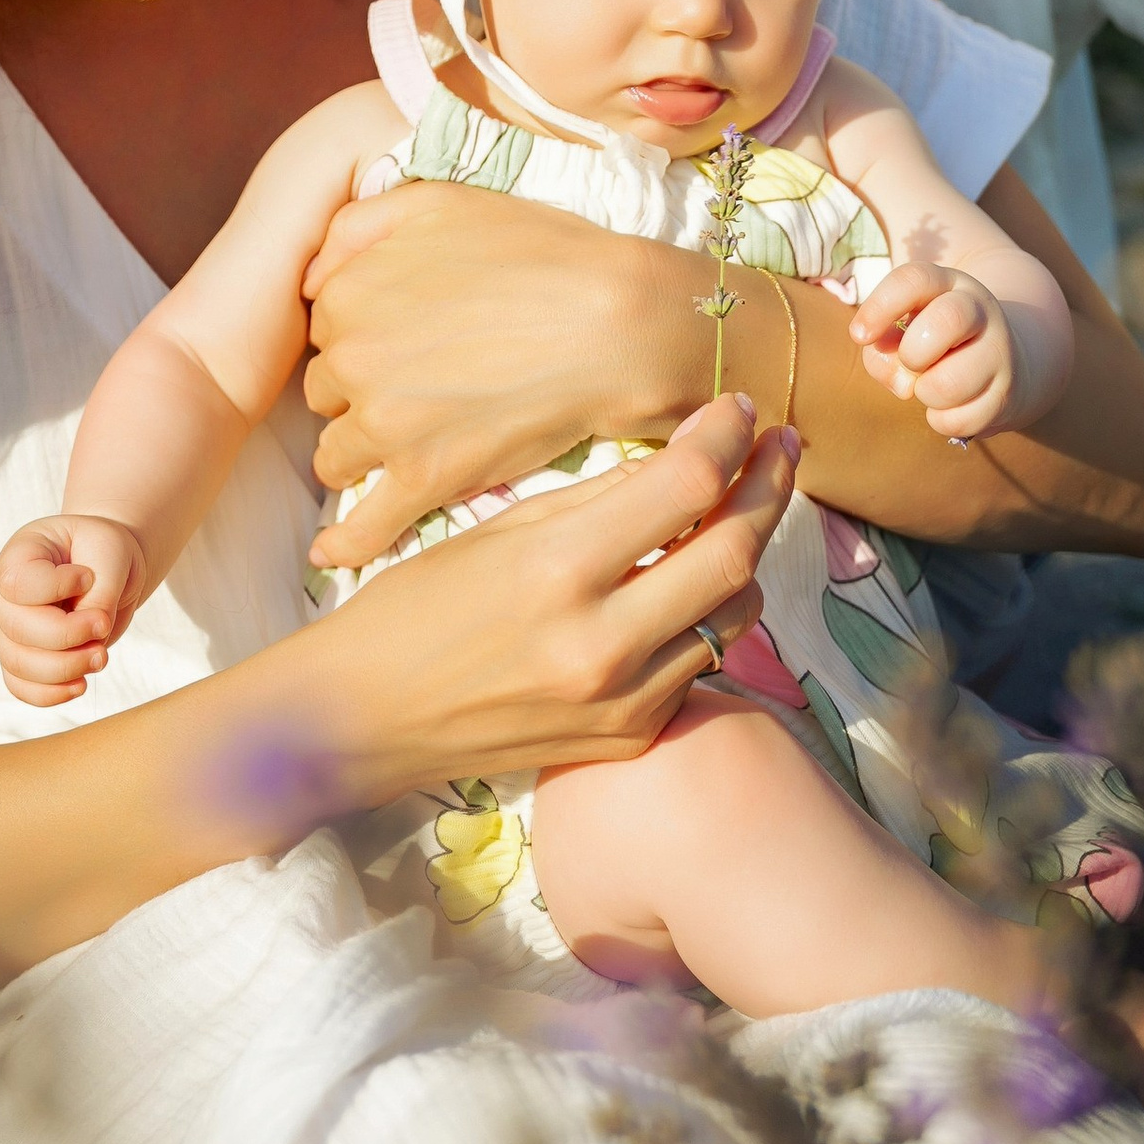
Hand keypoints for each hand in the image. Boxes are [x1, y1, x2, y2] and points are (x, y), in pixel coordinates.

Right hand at [0, 514, 147, 708]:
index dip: (56, 588)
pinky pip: (22, 688)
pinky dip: (51, 694)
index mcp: (19, 556)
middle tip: (103, 625)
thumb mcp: (110, 551)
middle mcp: (4, 595)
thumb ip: (101, 591)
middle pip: (18, 629)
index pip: (19, 583)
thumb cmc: (102, 551)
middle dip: (67, 636)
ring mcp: (8, 630)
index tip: (88, 577)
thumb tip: (92, 634)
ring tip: (100, 657)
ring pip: (19, 664)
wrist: (106, 567)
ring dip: (65, 669)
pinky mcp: (22, 659)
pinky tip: (81, 684)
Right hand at [288, 397, 796, 798]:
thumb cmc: (415, 608)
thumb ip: (599, 499)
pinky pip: (699, 662)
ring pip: (735, 612)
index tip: (741, 407)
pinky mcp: (629, 736)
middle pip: (736, 550)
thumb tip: (686, 458)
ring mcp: (623, 699)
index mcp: (558, 568)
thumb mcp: (499, 531)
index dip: (730, 434)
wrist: (363, 720)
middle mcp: (602, 641)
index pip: (688, 484)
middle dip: (770, 485)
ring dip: (744, 554)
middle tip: (779, 445)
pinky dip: (705, 615)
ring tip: (736, 511)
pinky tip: (688, 582)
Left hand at [301, 178, 686, 563]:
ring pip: (336, 455)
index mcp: (348, 294)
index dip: (363, 335)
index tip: (401, 341)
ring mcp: (384, 424)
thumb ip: (358, 225)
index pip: (325, 329)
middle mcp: (351, 359)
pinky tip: (331, 555)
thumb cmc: (540, 254)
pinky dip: (346, 544)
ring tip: (402, 449)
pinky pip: (365, 524)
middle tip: (418, 386)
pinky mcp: (424, 478)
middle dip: (361, 392)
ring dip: (359, 455)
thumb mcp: (439, 202)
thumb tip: (309, 278)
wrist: (614, 323)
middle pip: (328, 391)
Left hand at [851, 260, 1015, 439]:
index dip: (880, 306)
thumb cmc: (933, 342)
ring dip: (925, 393)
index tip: (858, 335)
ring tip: (930, 385)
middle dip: (912, 353)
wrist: (1000, 362)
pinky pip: (959, 420)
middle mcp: (980, 311)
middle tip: (911, 362)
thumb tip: (901, 382)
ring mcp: (999, 353)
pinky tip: (948, 405)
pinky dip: (941, 419)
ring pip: (949, 383)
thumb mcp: (904, 329)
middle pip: (946, 321)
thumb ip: (882, 349)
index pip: (915, 279)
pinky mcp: (1006, 395)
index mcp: (948, 284)